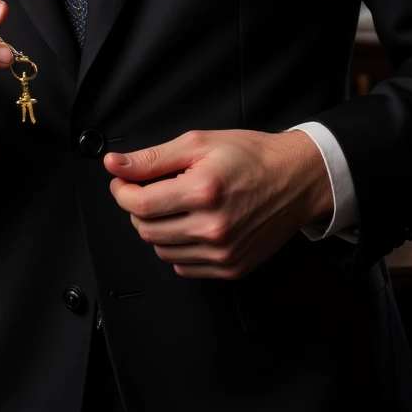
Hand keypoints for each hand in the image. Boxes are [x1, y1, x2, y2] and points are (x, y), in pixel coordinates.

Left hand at [105, 129, 331, 279]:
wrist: (296, 178)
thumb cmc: (252, 157)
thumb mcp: (199, 143)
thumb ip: (152, 158)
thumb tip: (114, 165)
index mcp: (203, 191)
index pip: (139, 204)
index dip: (122, 191)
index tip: (123, 182)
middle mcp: (213, 226)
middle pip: (146, 230)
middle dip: (138, 208)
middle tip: (150, 190)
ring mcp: (223, 252)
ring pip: (162, 249)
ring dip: (158, 228)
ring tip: (175, 205)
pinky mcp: (232, 267)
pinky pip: (184, 266)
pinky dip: (178, 247)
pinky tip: (191, 225)